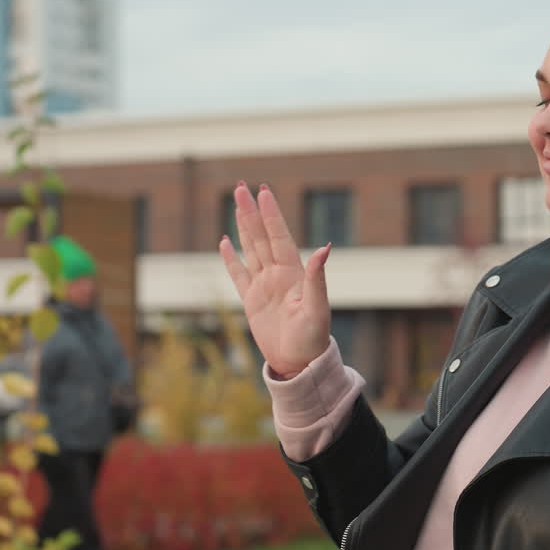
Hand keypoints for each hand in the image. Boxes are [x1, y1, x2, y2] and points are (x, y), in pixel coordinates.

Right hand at [218, 181, 331, 378]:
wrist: (300, 363)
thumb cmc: (313, 338)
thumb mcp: (317, 309)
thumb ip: (317, 279)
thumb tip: (325, 248)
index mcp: (294, 274)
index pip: (279, 237)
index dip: (271, 215)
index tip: (263, 192)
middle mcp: (278, 275)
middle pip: (261, 237)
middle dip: (252, 212)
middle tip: (241, 186)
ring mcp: (264, 286)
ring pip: (251, 249)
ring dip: (243, 227)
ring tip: (237, 204)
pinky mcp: (252, 301)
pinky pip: (239, 274)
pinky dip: (231, 258)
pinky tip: (225, 242)